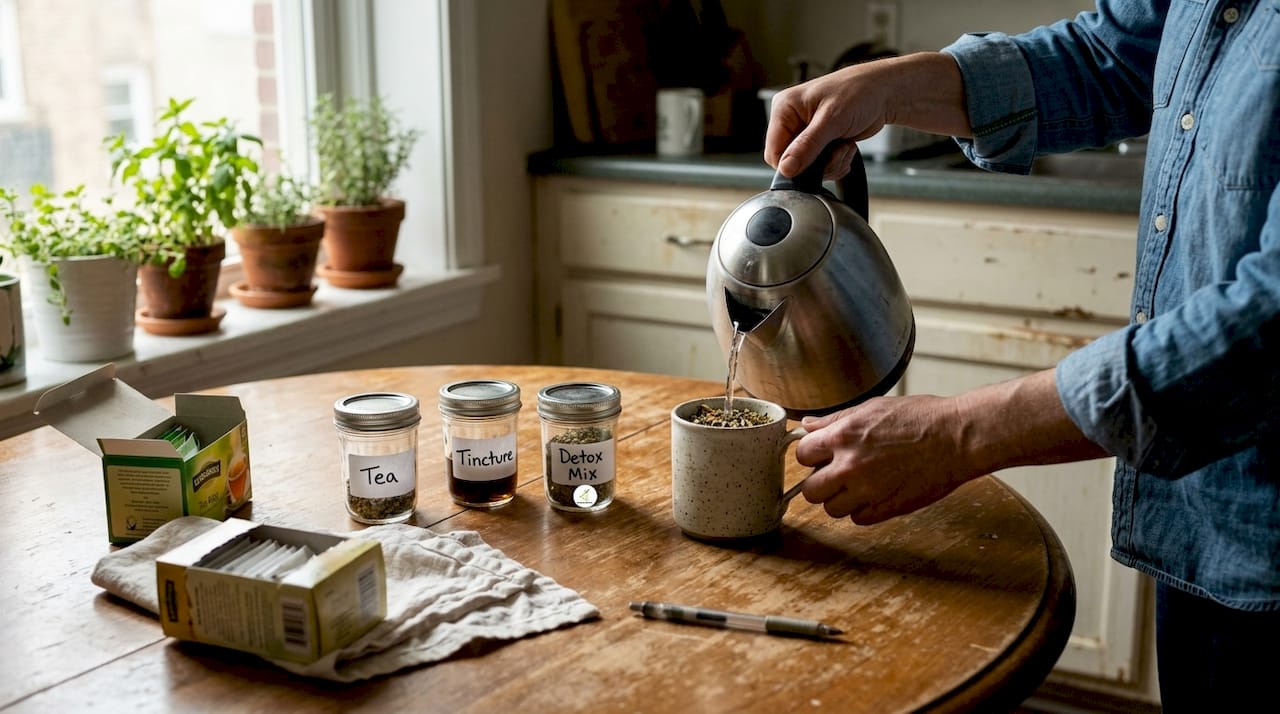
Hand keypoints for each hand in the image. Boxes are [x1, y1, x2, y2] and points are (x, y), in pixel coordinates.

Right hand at [764, 52, 971, 180]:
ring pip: (807, 168)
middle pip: (791, 162)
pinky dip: (836, 163)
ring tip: (844, 145)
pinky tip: (846, 147)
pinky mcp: (820, 142)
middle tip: (835, 151)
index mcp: (785, 108)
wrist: (885, 93)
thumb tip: (786, 168)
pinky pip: (820, 166)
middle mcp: (792, 120)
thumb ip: (807, 146)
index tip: (813, 164)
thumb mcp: (831, 120)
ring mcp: (806, 132)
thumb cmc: (860, 92)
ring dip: (830, 164)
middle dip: (816, 164)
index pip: (774, 151)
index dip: (792, 164)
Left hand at [793, 369, 1107, 525]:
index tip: (820, 455)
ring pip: (832, 509)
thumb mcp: (871, 408)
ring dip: (841, 500)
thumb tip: (806, 424)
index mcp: (843, 436)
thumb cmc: (920, 418)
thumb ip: (834, 420)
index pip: (801, 454)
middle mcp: (850, 466)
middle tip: (836, 474)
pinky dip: (862, 511)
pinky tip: (876, 494)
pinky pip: (858, 520)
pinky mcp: (886, 509)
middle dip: (820, 483)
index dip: (810, 455)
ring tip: (859, 485)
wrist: (957, 438)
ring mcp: (868, 491)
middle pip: (810, 491)